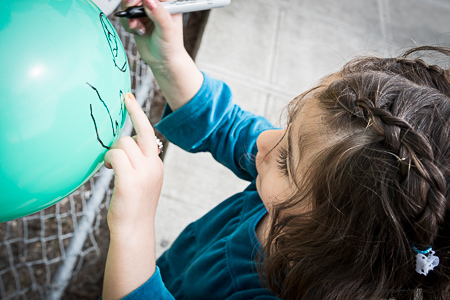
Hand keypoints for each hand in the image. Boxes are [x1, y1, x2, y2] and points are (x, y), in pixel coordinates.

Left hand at [104, 92, 163, 233]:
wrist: (134, 230)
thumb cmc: (134, 206)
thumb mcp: (144, 181)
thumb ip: (141, 162)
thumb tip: (128, 143)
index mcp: (157, 164)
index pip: (150, 132)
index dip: (138, 114)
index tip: (128, 98)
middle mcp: (154, 165)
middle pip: (139, 133)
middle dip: (128, 122)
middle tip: (122, 105)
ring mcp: (144, 173)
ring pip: (124, 144)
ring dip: (113, 152)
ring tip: (111, 166)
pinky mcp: (130, 181)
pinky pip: (116, 156)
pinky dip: (109, 159)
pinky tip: (108, 169)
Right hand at [120, 0, 183, 67]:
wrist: (163, 62)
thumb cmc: (170, 47)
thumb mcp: (167, 30)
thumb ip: (159, 14)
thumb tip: (149, 0)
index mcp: (168, 4)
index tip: (134, 2)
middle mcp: (156, 6)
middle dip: (131, 4)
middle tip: (131, 13)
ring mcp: (146, 13)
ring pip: (129, 5)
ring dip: (129, 16)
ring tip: (137, 27)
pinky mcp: (137, 20)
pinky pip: (126, 16)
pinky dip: (128, 24)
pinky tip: (138, 32)